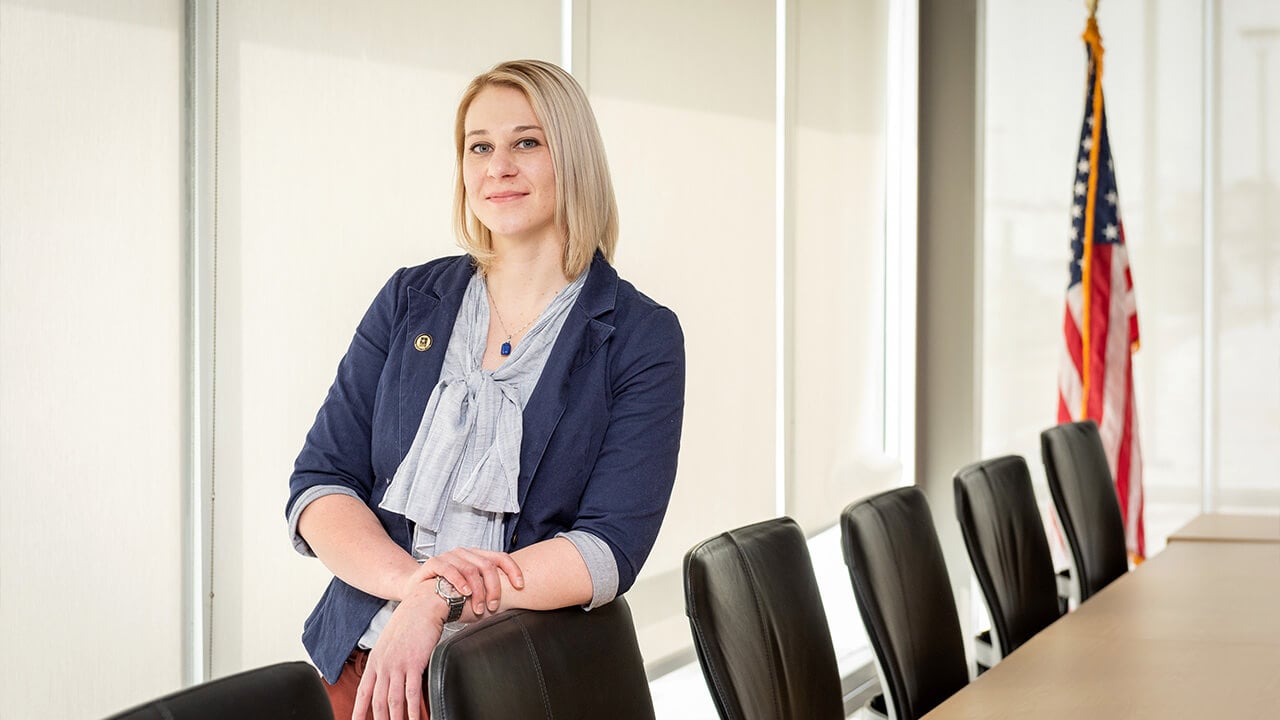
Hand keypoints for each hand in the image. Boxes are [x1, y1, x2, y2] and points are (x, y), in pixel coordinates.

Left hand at [352, 584, 442, 719]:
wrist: (423, 605)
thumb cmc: (409, 622)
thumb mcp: (390, 642)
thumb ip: (386, 660)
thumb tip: (388, 676)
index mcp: (375, 660)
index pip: (363, 693)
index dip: (358, 712)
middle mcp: (384, 664)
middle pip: (378, 701)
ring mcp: (398, 665)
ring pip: (393, 700)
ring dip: (395, 719)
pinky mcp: (414, 663)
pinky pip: (411, 692)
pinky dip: (412, 709)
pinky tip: (414, 718)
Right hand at [402, 547, 523, 617]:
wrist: (419, 595)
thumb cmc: (450, 595)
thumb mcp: (474, 591)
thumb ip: (489, 589)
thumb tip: (515, 600)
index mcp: (477, 556)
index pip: (501, 557)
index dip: (513, 570)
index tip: (520, 586)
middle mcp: (465, 553)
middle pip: (487, 565)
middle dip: (494, 588)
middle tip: (494, 607)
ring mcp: (449, 556)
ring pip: (470, 569)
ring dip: (477, 591)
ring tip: (478, 608)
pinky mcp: (434, 563)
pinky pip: (449, 569)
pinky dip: (459, 581)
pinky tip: (464, 593)